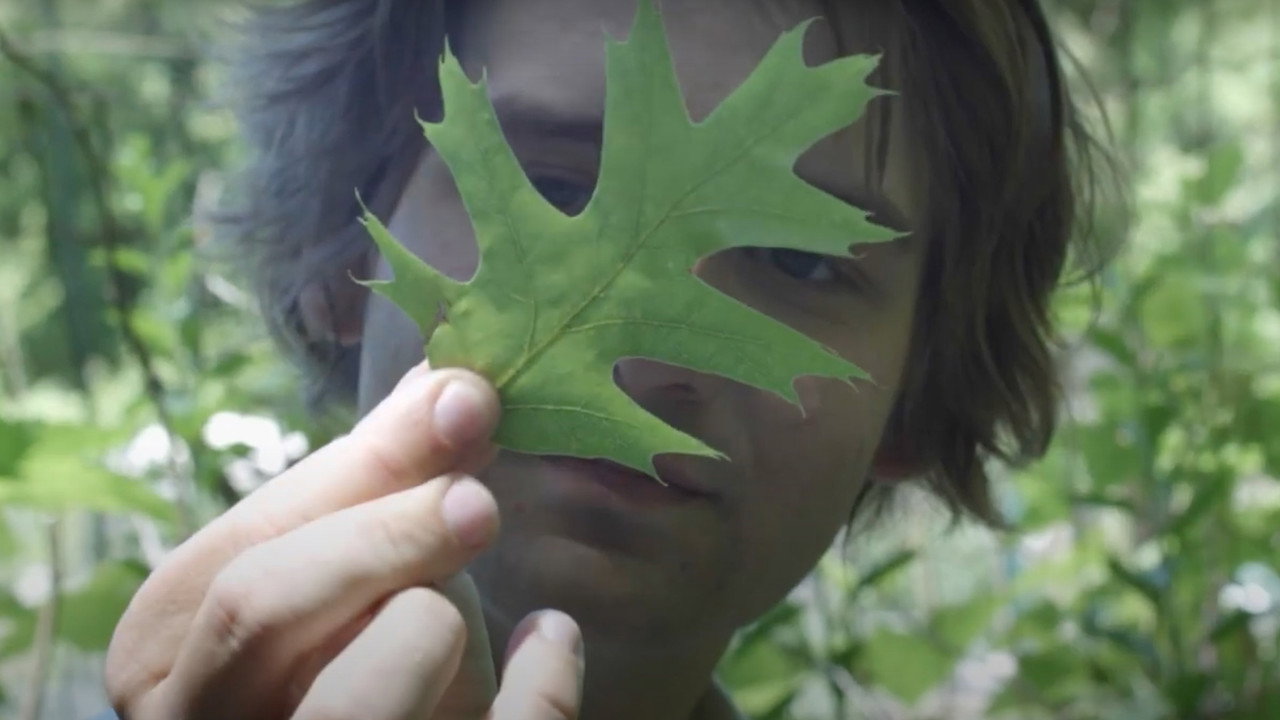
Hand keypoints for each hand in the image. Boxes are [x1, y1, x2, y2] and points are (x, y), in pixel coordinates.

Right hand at [104, 362, 584, 718]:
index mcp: (164, 651)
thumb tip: (456, 375)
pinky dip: (539, 687)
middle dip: (385, 538)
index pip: (246, 562)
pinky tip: (553, 636)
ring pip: (344, 710)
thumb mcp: (343, 553)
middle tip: (480, 498)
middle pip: (262, 615)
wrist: (382, 717)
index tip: (468, 405)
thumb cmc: (349, 636)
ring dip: (429, 629)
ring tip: (460, 605)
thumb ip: (383, 471)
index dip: (364, 479)